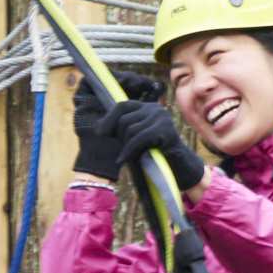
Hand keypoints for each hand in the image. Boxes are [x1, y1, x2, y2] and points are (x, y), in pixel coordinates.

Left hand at [74, 75, 202, 196]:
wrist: (175, 166)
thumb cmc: (150, 152)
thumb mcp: (132, 138)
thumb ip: (119, 130)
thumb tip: (97, 128)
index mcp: (146, 107)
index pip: (122, 106)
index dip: (108, 119)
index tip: (100, 133)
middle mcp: (154, 108)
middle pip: (124, 120)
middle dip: (120, 137)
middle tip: (125, 150)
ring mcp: (161, 117)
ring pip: (130, 130)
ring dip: (127, 146)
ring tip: (131, 155)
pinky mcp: (166, 130)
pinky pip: (139, 138)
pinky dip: (129, 150)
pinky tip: (123, 160)